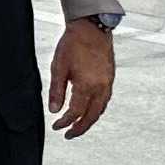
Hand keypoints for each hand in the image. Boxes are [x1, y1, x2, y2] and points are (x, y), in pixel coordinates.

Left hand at [49, 18, 115, 138]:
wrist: (92, 28)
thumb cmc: (73, 45)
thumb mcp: (58, 68)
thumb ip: (56, 91)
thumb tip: (53, 110)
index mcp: (87, 86)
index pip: (75, 112)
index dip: (65, 122)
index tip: (56, 127)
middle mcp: (101, 88)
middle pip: (92, 116)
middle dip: (80, 128)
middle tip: (69, 135)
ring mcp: (108, 83)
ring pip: (100, 109)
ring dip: (90, 120)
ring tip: (78, 126)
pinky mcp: (110, 78)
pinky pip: (105, 100)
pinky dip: (97, 109)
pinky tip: (90, 109)